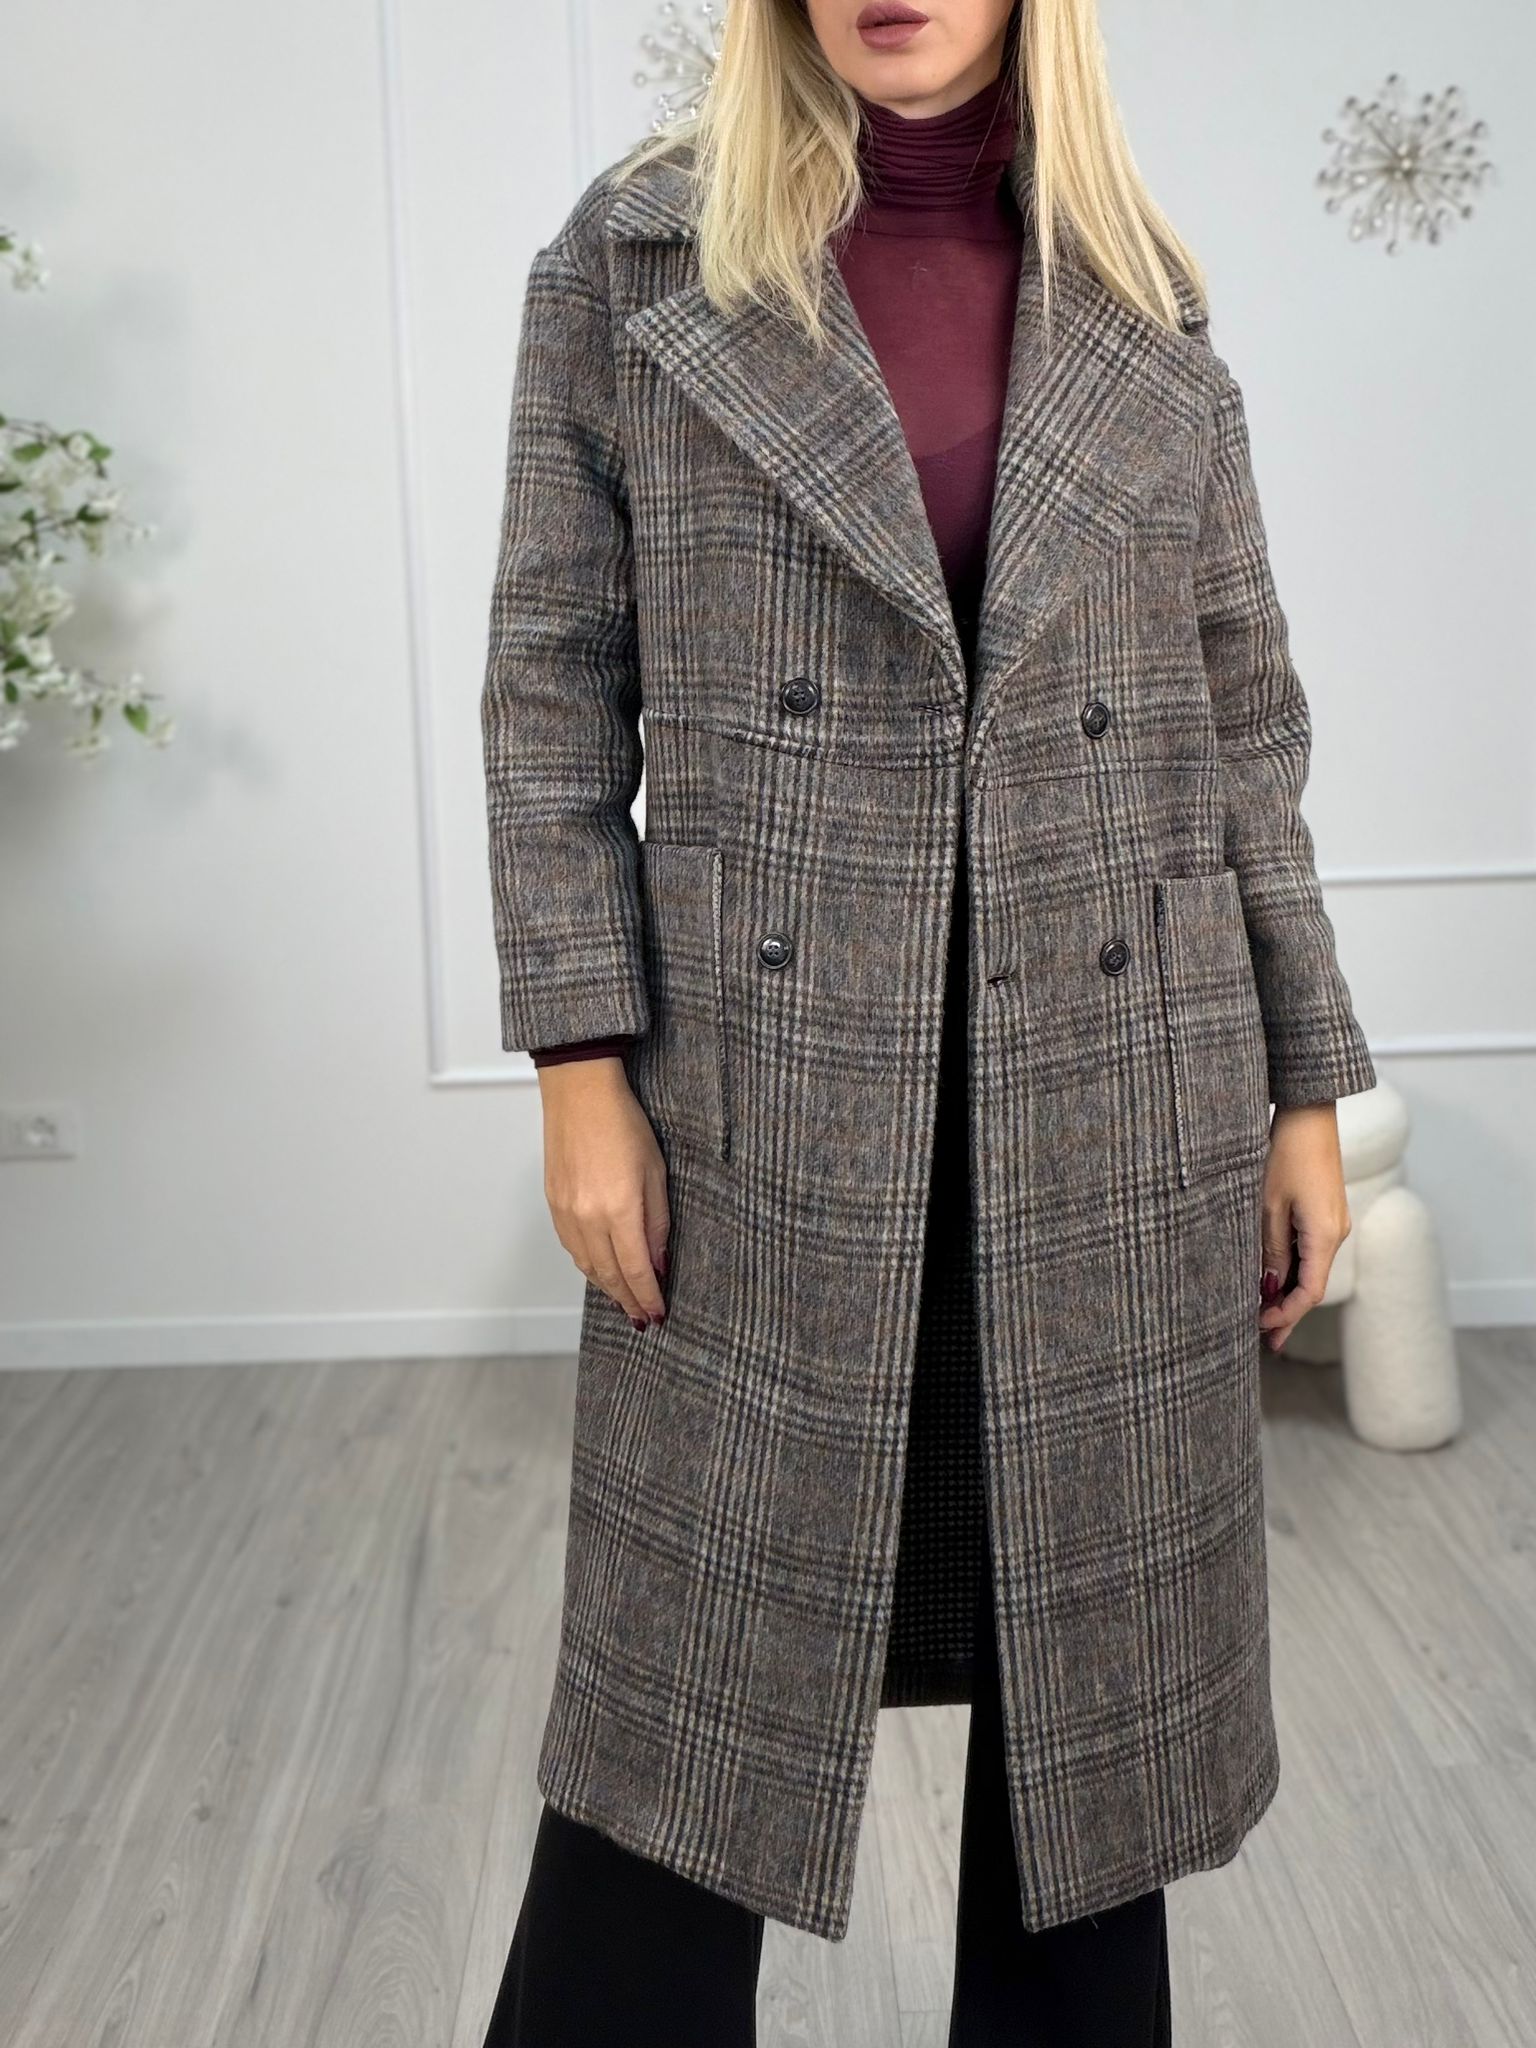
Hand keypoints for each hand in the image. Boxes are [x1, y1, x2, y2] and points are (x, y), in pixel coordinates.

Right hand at [538, 1058, 669, 1329]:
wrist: (579, 1092)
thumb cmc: (623, 1123)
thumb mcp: (655, 1172)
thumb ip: (657, 1223)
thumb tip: (659, 1262)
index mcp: (618, 1210)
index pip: (636, 1270)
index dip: (648, 1296)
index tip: (658, 1313)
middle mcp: (587, 1218)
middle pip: (609, 1275)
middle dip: (628, 1299)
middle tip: (643, 1317)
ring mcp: (565, 1212)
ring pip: (587, 1266)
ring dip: (607, 1287)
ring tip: (625, 1300)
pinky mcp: (553, 1203)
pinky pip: (571, 1247)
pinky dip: (588, 1265)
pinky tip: (600, 1270)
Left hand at [1258, 1103, 1350, 1352]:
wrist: (1308, 1115)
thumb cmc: (1285, 1154)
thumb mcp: (1268, 1206)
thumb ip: (1270, 1249)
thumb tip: (1268, 1287)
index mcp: (1325, 1236)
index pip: (1309, 1292)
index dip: (1285, 1315)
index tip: (1261, 1329)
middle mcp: (1336, 1233)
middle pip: (1312, 1285)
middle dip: (1287, 1313)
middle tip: (1266, 1342)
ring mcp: (1332, 1223)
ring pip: (1310, 1269)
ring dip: (1287, 1292)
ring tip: (1263, 1316)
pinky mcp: (1325, 1212)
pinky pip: (1310, 1250)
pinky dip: (1291, 1270)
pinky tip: (1271, 1280)